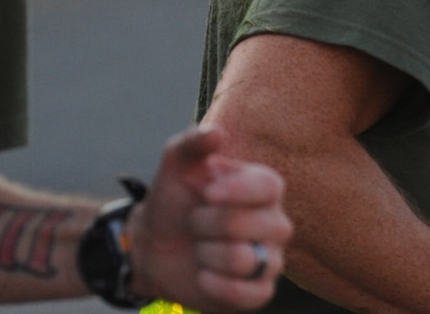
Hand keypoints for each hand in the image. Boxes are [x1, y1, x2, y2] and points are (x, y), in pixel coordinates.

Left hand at [126, 126, 292, 312]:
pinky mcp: (258, 292)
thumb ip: (193, 142)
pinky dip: (217, 286)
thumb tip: (217, 134)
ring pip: (245, 260)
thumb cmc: (173, 199)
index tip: (206, 194)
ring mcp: (270, 260)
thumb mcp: (176, 164)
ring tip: (198, 248)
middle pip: (256, 224)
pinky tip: (202, 276)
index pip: (270, 187)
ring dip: (206, 254)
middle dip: (209, 224)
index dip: (238, 191)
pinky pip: (250, 295)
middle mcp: (274, 223)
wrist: (154, 244)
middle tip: (194, 222)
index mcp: (262, 187)